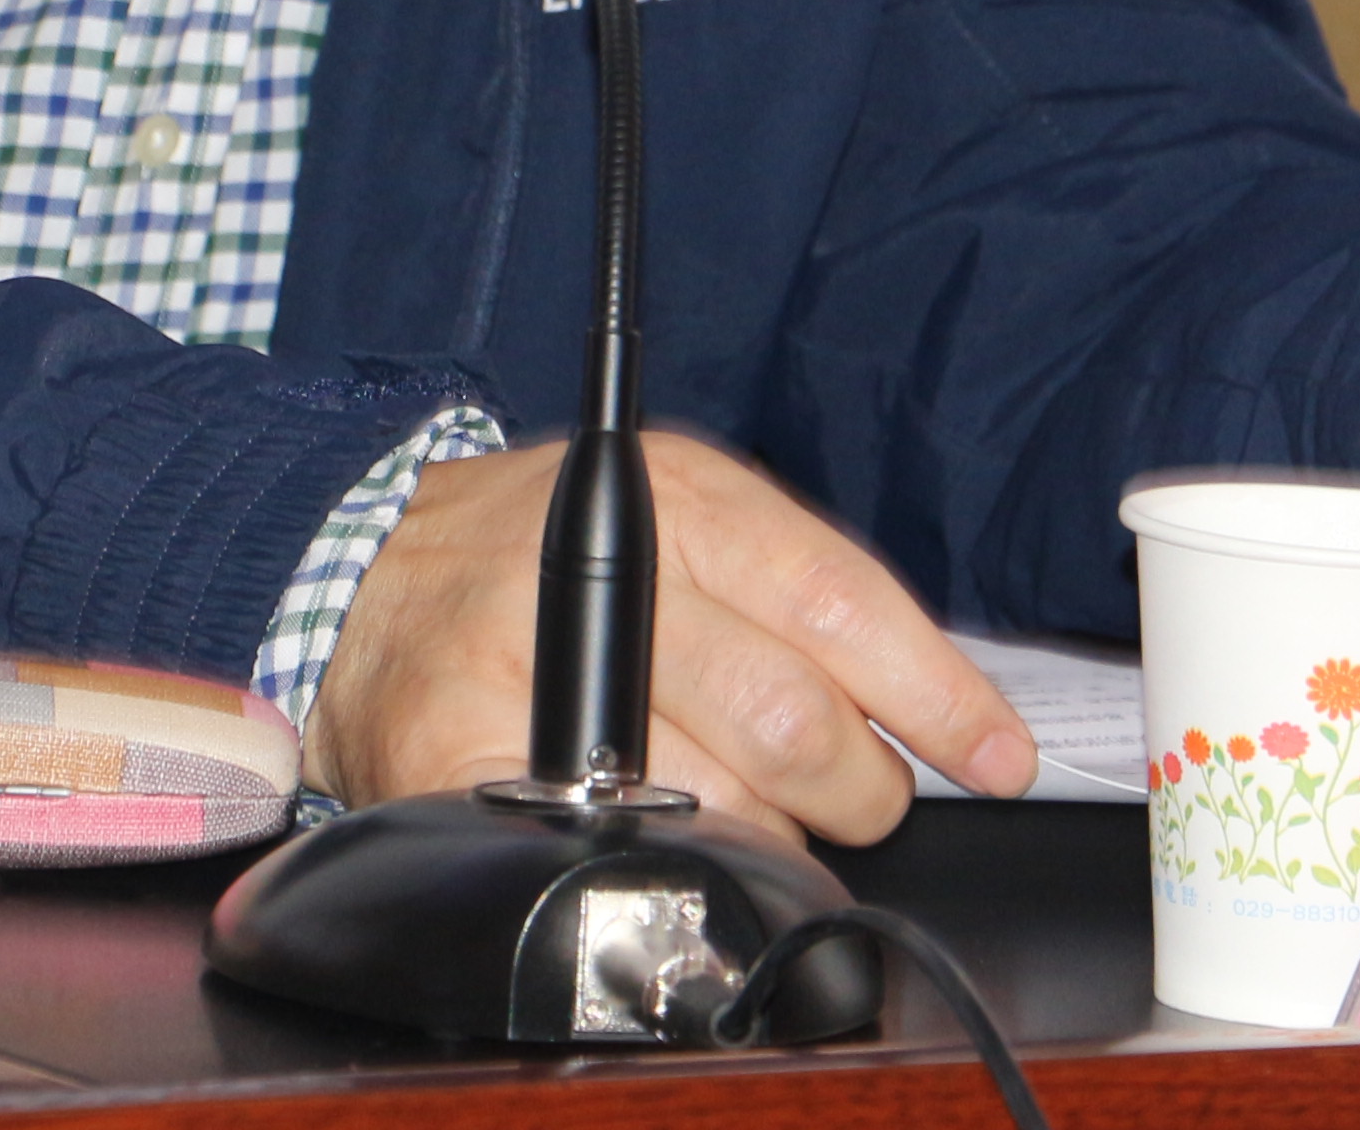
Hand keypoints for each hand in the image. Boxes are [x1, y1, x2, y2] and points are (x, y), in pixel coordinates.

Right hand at [308, 430, 1032, 842]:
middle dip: (854, 786)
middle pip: (788, 719)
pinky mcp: (457, 752)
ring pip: (711, 802)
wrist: (362, 570)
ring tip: (740, 806)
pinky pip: (606, 848)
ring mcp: (522, 663)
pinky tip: (657, 834)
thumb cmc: (548, 553)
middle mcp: (603, 569)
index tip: (997, 756)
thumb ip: (792, 597)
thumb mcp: (678, 518)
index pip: (840, 601)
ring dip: (761, 837)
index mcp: (679, 497)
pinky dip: (657, 862)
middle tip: (856, 796)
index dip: (936, 693)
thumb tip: (924, 716)